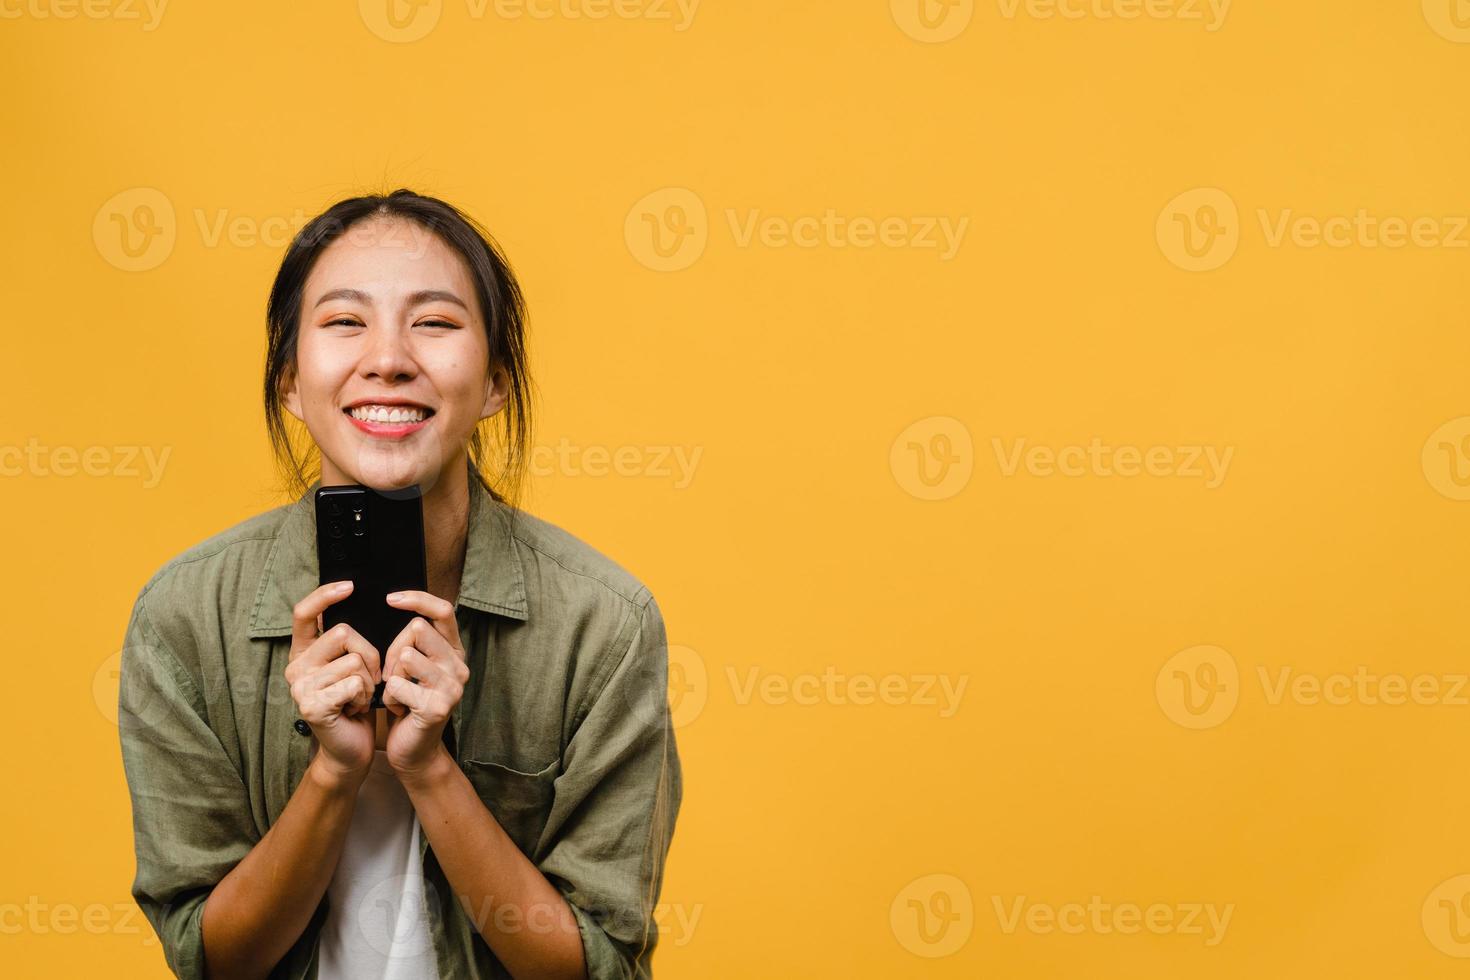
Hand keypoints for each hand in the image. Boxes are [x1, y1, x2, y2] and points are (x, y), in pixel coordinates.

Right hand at [284, 581, 380, 783]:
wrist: (350, 749)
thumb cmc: (355, 703)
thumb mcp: (351, 667)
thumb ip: (348, 641)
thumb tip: (358, 600)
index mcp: (304, 652)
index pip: (304, 612)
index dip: (325, 594)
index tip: (350, 585)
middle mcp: (296, 666)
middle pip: (344, 632)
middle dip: (370, 654)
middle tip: (369, 679)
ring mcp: (300, 686)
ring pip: (354, 660)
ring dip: (369, 681)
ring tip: (359, 698)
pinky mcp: (312, 705)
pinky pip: (354, 683)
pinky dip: (365, 696)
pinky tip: (355, 709)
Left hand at [380, 590, 469, 777]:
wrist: (414, 750)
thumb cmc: (408, 703)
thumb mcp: (414, 667)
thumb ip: (414, 640)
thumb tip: (395, 601)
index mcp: (454, 651)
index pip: (443, 610)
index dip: (417, 598)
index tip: (390, 598)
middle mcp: (459, 665)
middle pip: (417, 628)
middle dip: (393, 648)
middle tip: (391, 674)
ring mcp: (452, 686)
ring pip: (406, 654)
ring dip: (390, 676)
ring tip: (397, 693)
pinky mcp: (437, 706)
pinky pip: (397, 685)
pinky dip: (388, 698)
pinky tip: (398, 709)